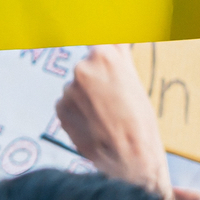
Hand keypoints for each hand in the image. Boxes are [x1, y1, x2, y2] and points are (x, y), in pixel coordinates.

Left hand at [55, 45, 171, 199]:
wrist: (131, 160)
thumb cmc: (140, 121)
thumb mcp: (134, 81)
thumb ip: (119, 57)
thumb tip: (114, 39)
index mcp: (103, 55)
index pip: (96, 42)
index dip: (100, 55)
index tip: (100, 57)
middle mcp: (81, 67)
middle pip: (86, 68)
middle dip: (96, 81)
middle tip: (112, 102)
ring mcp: (68, 89)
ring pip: (76, 89)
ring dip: (86, 99)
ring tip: (105, 118)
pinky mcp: (59, 108)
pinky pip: (67, 106)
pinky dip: (77, 114)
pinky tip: (93, 126)